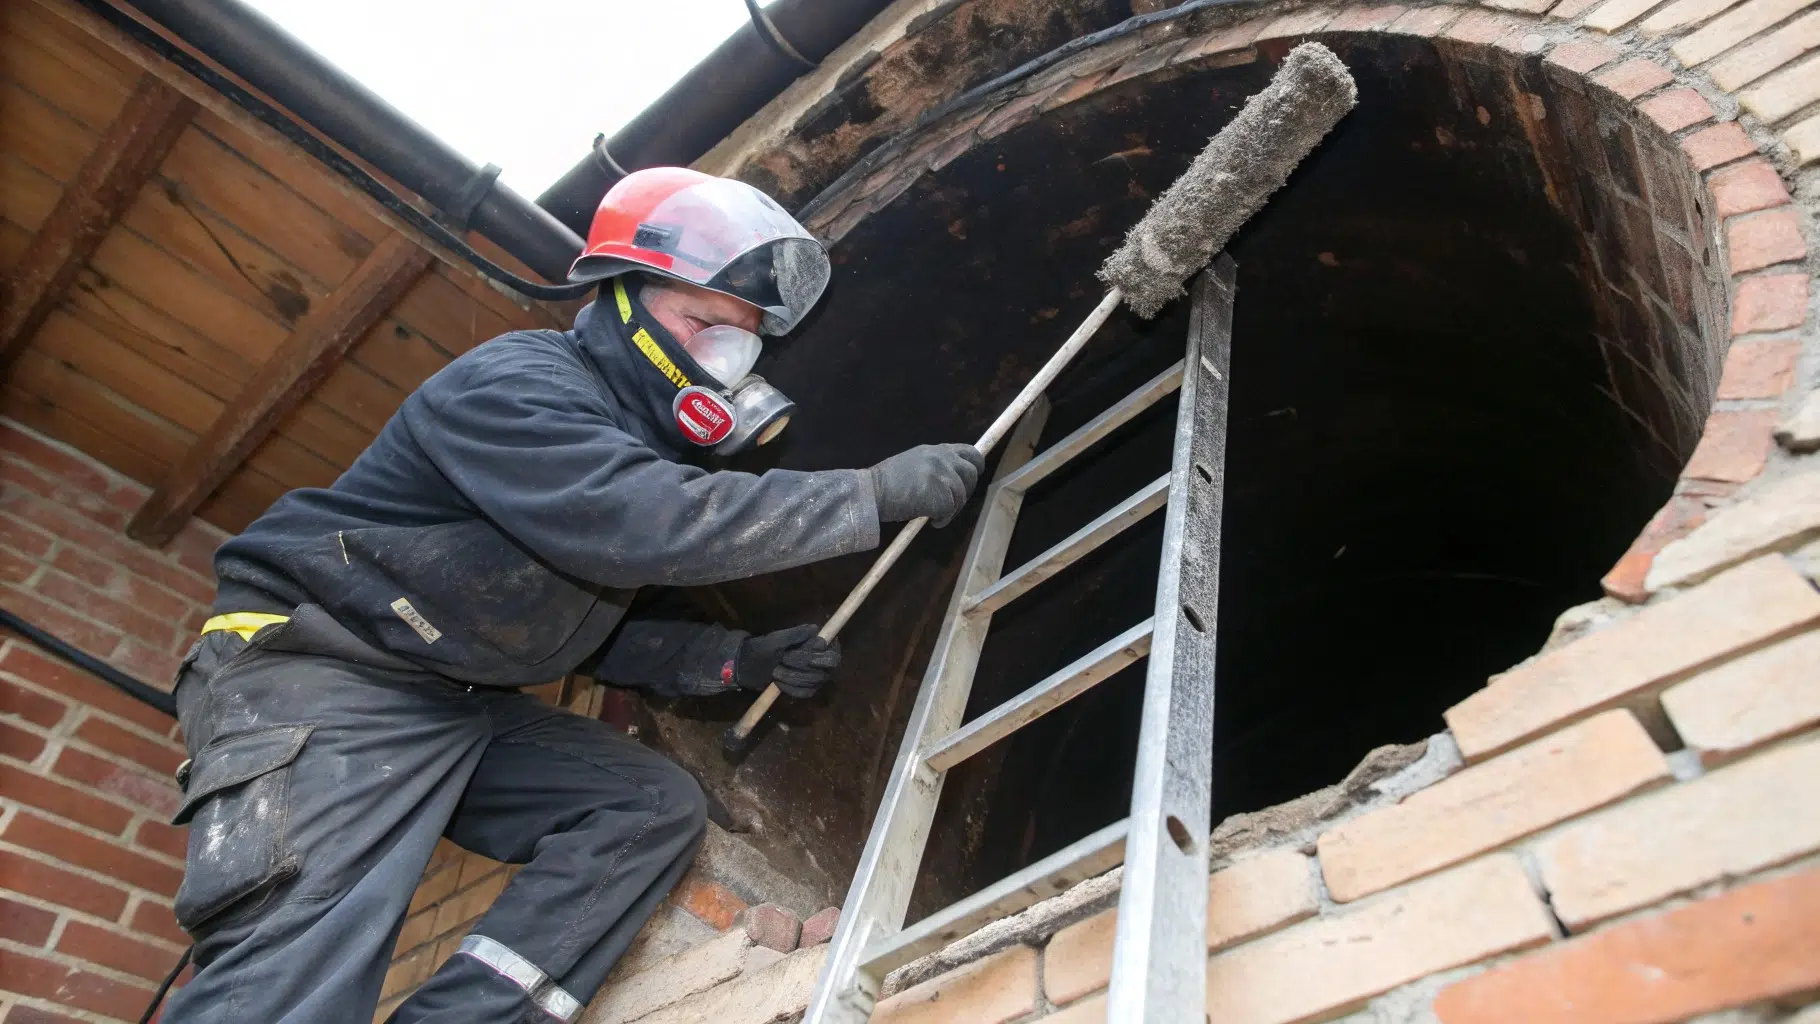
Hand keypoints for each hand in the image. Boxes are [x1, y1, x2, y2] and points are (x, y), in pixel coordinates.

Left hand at [736, 625, 840, 698]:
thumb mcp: (776, 639)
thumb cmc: (762, 649)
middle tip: (784, 659)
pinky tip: (778, 683)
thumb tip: (815, 629)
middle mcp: (820, 661)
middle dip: (802, 665)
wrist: (748, 667)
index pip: (832, 652)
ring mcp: (815, 676)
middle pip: (824, 669)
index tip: (804, 653)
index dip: (820, 655)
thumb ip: (795, 634)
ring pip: (815, 681)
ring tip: (776, 670)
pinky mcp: (806, 689)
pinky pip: (806, 693)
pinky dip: (791, 688)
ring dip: (792, 676)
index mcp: (816, 644)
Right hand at [868, 443, 984, 527]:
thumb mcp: (914, 462)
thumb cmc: (887, 482)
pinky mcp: (942, 495)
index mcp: (937, 450)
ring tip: (935, 515)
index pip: (970, 452)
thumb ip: (935, 465)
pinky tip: (931, 521)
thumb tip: (950, 478)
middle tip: (952, 503)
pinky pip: (950, 510)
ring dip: (951, 509)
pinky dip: (943, 519)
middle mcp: (944, 458)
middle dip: (965, 491)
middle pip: (971, 473)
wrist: (873, 492)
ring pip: (961, 496)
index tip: (970, 478)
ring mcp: (944, 476)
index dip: (975, 466)